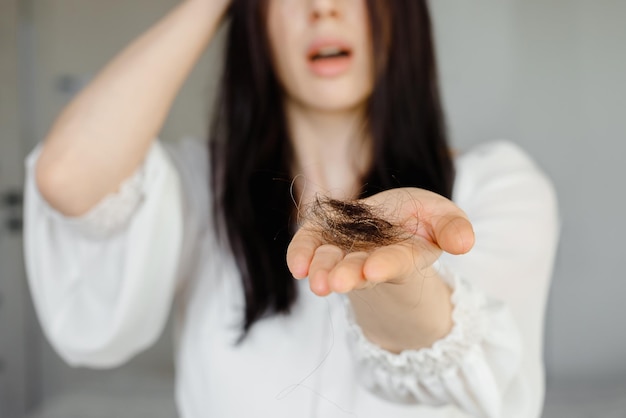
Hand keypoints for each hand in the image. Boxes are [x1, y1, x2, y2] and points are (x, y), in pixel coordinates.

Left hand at [286, 188, 474, 295]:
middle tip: (333, 284)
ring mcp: (344, 250)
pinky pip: (309, 247)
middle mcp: (371, 258)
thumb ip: (453, 228)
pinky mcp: (322, 237)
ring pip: (331, 262)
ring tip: (315, 280)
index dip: (385, 266)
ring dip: (322, 270)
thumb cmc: (421, 219)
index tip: (372, 270)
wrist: (391, 220)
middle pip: (358, 269)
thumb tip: (465, 243)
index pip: (395, 263)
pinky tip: (296, 266)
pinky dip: (301, 255)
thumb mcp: (444, 217)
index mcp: (405, 256)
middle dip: (346, 275)